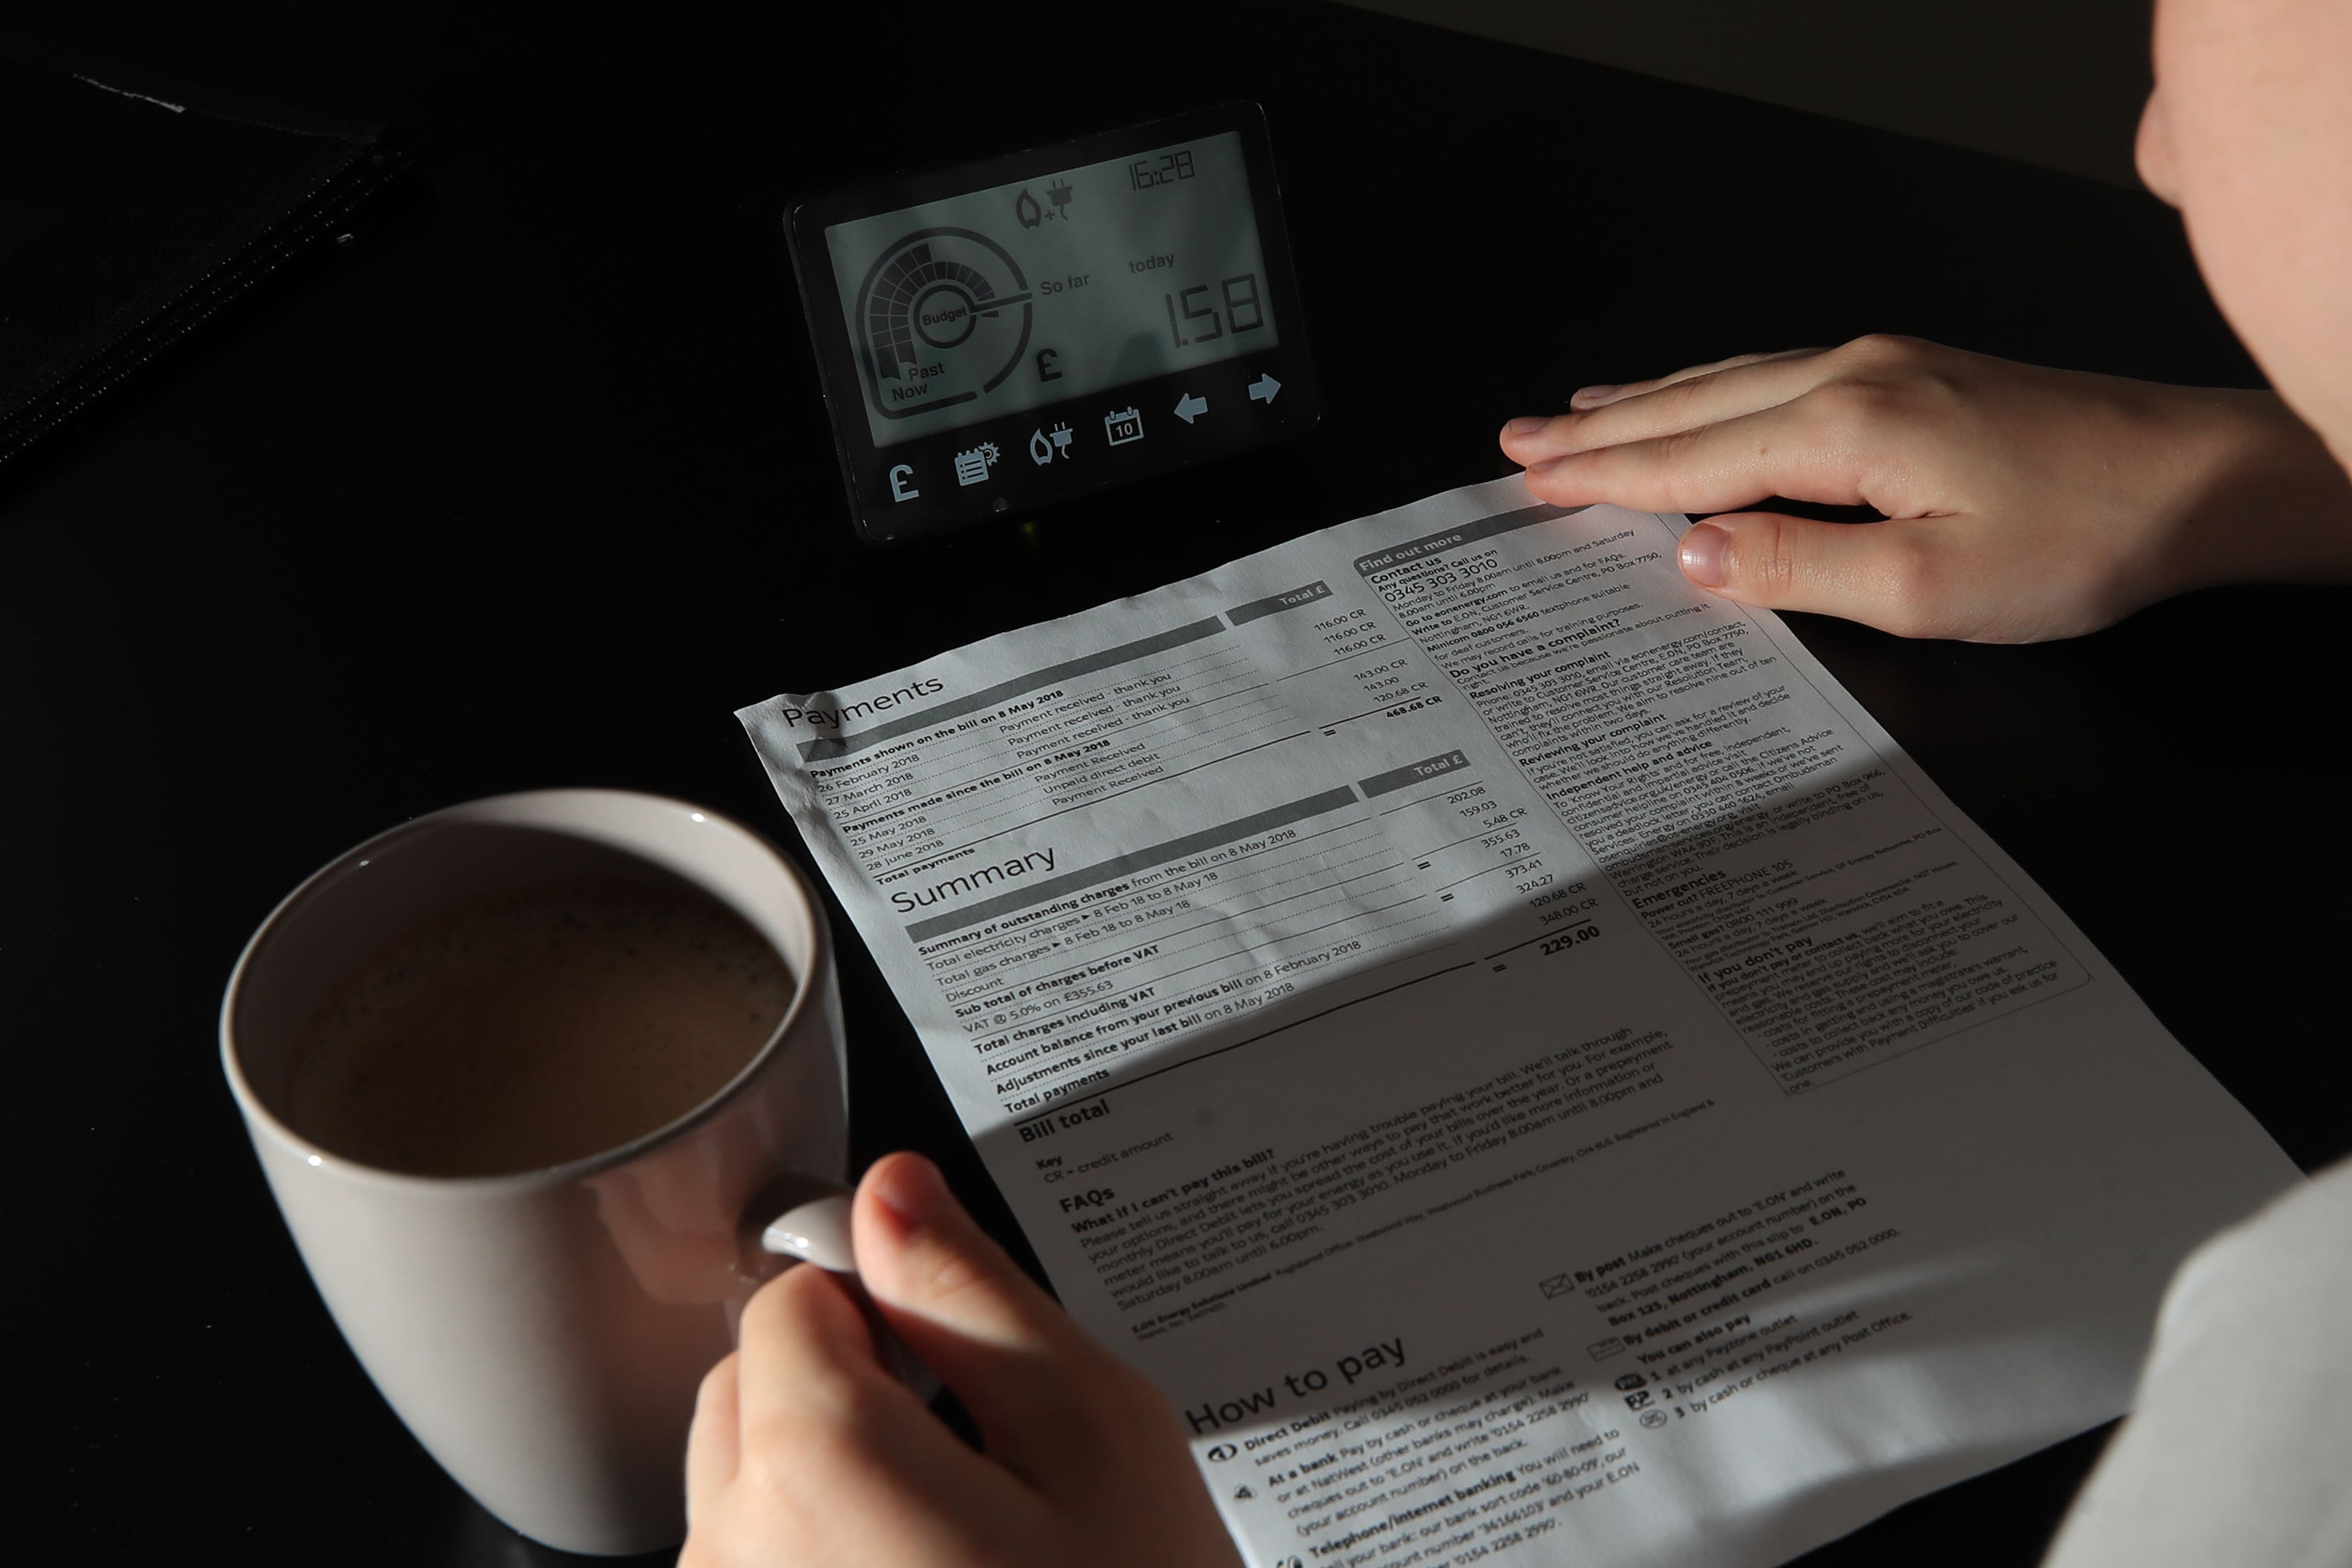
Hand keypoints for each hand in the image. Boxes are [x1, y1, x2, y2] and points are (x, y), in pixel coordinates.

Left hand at [683, 1152, 1240, 1567]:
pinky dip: (829, 1567)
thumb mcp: (1095, 1433)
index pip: (792, 1298)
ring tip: (972, 1555)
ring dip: (838, 1492)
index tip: (962, 1359)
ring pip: (749, 1494)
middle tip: (988, 1468)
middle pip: (751, 1393)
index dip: (889, 1306)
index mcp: (813, 1467)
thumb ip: (973, 1292)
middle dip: (851, 1396)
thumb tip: (888, 1193)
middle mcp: (732, 1560)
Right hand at [1499, 336, 2351, 641]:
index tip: (1530, 481)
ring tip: (1576, 413)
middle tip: (1516, 443)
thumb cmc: (2081, 543)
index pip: (1689, 456)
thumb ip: (1795, 567)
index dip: (1602, 476)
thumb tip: (1688, 554)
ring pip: (1732, 377)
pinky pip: (1777, 372)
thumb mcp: (1928, 589)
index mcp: (1846, 428)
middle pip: (1694, 402)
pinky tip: (1700, 391)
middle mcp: (1855, 375)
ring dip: (1647, 400)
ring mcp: (1889, 363)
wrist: (2203, 480)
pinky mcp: (1920, 372)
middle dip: (1598, 428)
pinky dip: (1712, 387)